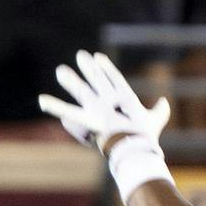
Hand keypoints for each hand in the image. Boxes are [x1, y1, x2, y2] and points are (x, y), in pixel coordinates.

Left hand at [38, 49, 170, 156]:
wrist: (136, 151)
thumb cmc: (146, 138)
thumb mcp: (155, 121)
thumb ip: (160, 111)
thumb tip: (164, 102)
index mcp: (126, 97)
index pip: (114, 78)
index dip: (107, 67)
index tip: (98, 57)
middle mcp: (109, 100)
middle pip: (96, 80)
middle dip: (88, 68)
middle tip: (79, 55)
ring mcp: (98, 109)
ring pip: (82, 91)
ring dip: (70, 81)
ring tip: (60, 71)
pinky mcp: (88, 120)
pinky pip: (67, 112)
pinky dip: (54, 107)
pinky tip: (41, 100)